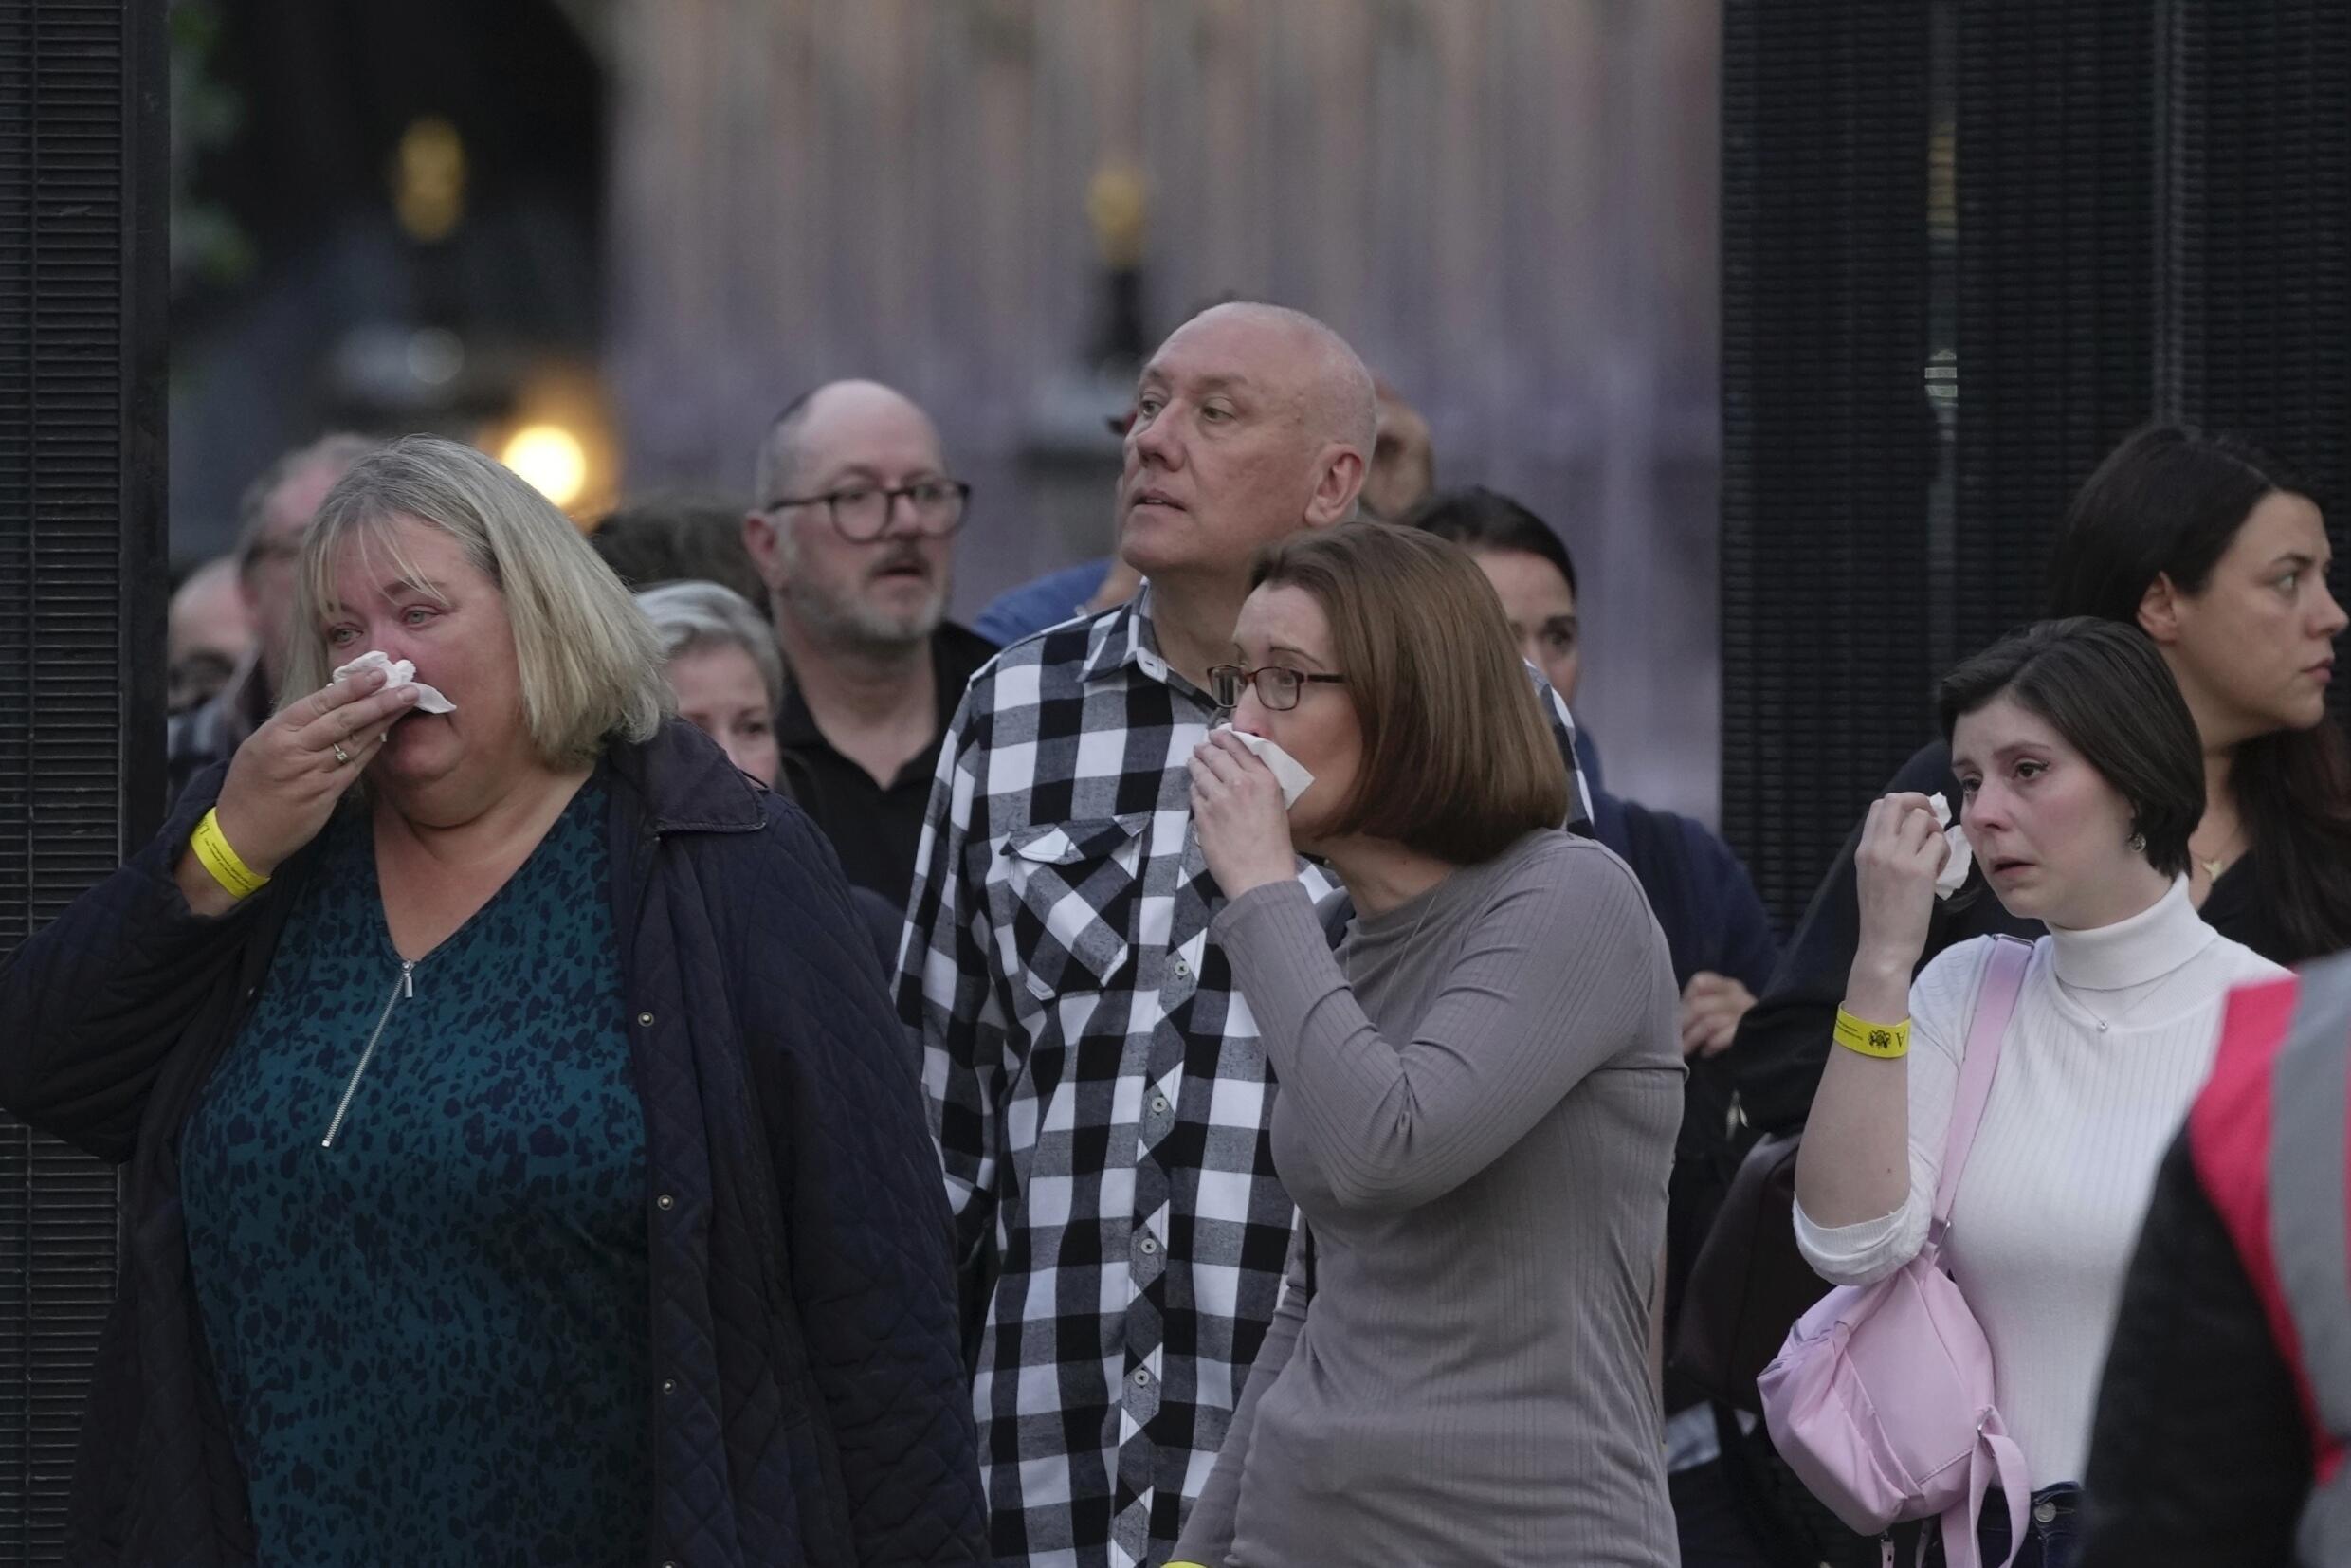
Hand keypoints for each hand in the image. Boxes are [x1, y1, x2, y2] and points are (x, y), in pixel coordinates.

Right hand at [209, 668, 421, 876]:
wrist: (241, 833)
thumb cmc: (250, 783)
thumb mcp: (260, 744)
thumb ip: (294, 724)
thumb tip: (332, 699)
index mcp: (276, 733)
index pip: (320, 703)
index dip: (352, 687)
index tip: (378, 674)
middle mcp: (295, 751)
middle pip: (344, 721)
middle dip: (379, 701)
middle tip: (409, 687)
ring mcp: (313, 774)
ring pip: (355, 742)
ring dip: (384, 721)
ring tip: (406, 703)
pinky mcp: (326, 795)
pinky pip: (356, 766)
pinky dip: (373, 747)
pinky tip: (388, 732)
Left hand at [1188, 730, 1296, 899]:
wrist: (1261, 877)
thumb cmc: (1275, 848)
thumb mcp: (1276, 806)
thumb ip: (1260, 786)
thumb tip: (1244, 773)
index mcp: (1264, 780)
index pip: (1239, 747)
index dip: (1224, 738)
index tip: (1217, 734)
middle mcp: (1240, 783)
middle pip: (1216, 756)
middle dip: (1206, 749)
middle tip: (1201, 747)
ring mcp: (1218, 799)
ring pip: (1200, 773)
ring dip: (1195, 765)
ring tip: (1193, 762)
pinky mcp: (1202, 815)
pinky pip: (1194, 794)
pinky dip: (1194, 789)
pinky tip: (1196, 788)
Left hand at [1679, 971, 1755, 1057]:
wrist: (1770, 1047)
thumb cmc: (1733, 1028)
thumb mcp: (1720, 1010)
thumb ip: (1701, 1006)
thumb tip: (1671, 1015)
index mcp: (1729, 986)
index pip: (1700, 982)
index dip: (1685, 1000)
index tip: (1678, 1017)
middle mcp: (1738, 996)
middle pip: (1699, 1006)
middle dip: (1683, 1025)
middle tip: (1675, 1040)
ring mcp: (1745, 1014)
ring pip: (1708, 1022)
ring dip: (1692, 1039)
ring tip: (1685, 1051)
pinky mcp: (1749, 1034)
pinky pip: (1722, 1037)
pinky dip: (1710, 1045)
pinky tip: (1705, 1053)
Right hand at [1849, 790, 1948, 988]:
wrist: (1884, 946)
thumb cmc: (1879, 917)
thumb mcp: (1869, 877)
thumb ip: (1881, 852)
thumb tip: (1905, 832)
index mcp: (1863, 850)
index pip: (1879, 806)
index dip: (1902, 805)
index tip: (1914, 821)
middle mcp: (1877, 848)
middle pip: (1898, 801)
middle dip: (1920, 803)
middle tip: (1931, 824)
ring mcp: (1898, 858)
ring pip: (1923, 819)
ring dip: (1936, 831)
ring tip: (1935, 854)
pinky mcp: (1919, 871)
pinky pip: (1939, 842)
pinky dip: (1944, 852)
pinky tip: (1939, 870)